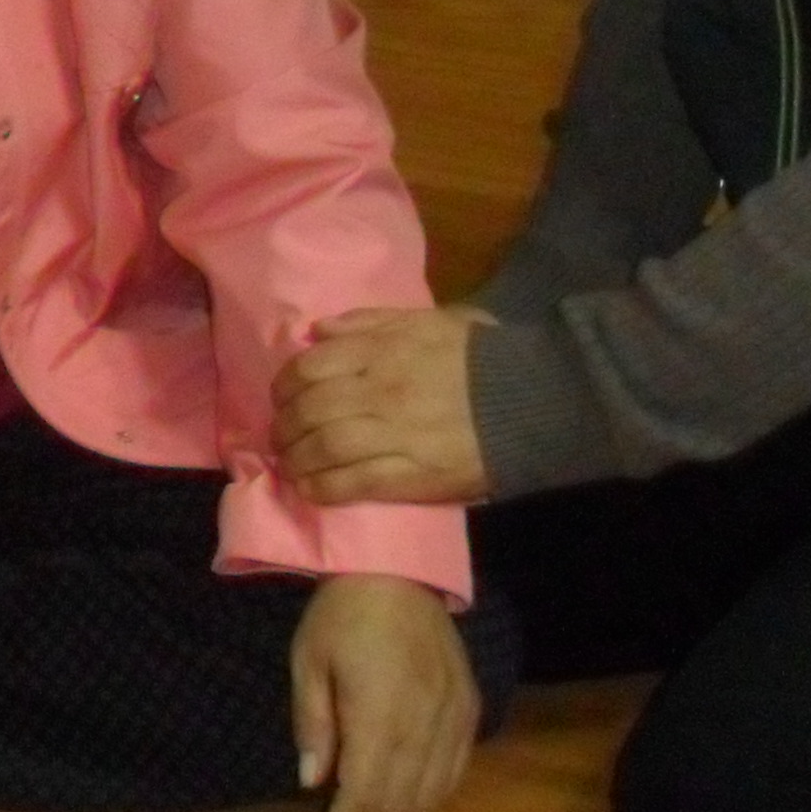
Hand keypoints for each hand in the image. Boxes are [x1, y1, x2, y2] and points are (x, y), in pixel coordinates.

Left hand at [274, 305, 494, 507]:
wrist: (531, 402)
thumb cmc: (479, 357)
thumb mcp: (427, 321)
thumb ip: (369, 321)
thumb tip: (316, 330)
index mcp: (382, 350)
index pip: (311, 366)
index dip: (286, 385)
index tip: (282, 397)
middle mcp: (380, 390)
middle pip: (311, 409)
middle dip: (285, 426)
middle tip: (280, 437)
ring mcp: (394, 434)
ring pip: (324, 447)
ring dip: (297, 459)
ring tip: (290, 466)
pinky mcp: (410, 475)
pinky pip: (353, 483)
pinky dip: (323, 488)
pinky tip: (311, 490)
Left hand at [288, 572, 481, 811]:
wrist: (399, 567)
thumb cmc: (343, 613)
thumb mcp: (308, 661)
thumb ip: (313, 723)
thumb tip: (312, 782)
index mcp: (381, 711)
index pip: (366, 792)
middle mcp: (425, 720)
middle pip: (401, 800)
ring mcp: (455, 714)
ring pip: (433, 790)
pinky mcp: (470, 706)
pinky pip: (457, 768)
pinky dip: (433, 795)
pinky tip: (410, 803)